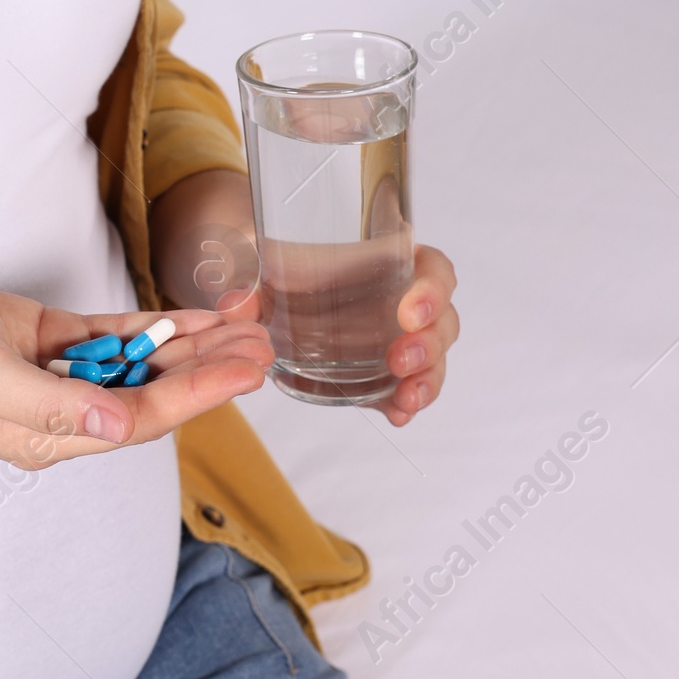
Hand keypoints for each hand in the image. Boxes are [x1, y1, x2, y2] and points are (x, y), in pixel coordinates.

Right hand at [0, 261, 271, 468]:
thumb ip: (55, 407)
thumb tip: (120, 428)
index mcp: (46, 437)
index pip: (140, 418)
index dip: (199, 393)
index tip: (246, 368)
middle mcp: (58, 414)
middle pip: (152, 393)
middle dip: (210, 371)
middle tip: (265, 344)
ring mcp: (54, 377)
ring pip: (139, 364)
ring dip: (190, 345)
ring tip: (246, 324)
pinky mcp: (46, 343)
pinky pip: (113, 340)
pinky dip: (154, 328)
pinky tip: (194, 316)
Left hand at [149, 169, 459, 428]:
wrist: (278, 294)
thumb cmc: (291, 269)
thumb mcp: (271, 269)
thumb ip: (253, 286)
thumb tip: (234, 307)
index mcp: (393, 263)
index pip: (434, 270)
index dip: (432, 289)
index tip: (410, 311)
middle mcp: (406, 302)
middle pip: (443, 320)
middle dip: (429, 342)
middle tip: (400, 359)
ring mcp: (401, 340)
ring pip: (434, 359)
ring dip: (426, 379)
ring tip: (406, 398)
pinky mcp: (386, 374)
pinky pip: (409, 388)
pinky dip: (407, 402)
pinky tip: (398, 414)